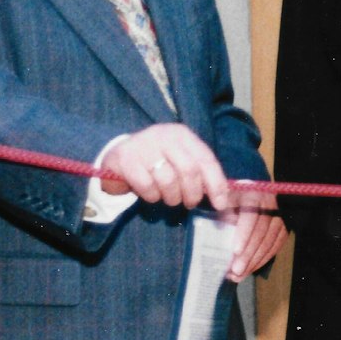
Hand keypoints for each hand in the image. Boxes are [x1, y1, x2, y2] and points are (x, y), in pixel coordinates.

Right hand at [101, 123, 233, 209]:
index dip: (216, 184)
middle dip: (193, 193)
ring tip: (168, 198)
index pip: (206, 159)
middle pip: (189, 170)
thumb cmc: (157, 161)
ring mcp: (144, 146)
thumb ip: (199, 172)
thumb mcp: (179, 159)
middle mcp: (164, 136)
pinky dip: (152, 197)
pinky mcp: (126, 160)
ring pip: (168, 181)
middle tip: (189, 203)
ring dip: (171, 197)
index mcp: (182, 135)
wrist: (119, 156)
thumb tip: (221, 198)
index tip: (220, 204)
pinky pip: (148, 187)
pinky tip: (150, 194)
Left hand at [224, 193, 286, 280]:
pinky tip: (250, 269)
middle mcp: (269, 204)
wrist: (249, 192)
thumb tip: (220, 220)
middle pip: (261, 233)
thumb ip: (221, 207)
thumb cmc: (231, 196)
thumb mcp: (223, 197)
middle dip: (248, 254)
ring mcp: (278, 216)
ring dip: (254, 261)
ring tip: (239, 275)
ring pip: (269, 242)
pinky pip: (275, 246)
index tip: (235, 251)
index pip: (251, 216)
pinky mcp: (283, 227)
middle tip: (235, 271)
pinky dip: (263, 260)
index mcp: (253, 194)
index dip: (244, 234)